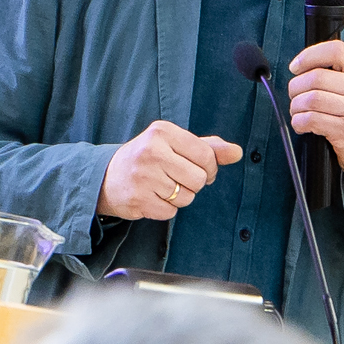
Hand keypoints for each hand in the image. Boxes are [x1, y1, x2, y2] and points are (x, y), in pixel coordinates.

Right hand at [99, 121, 243, 220]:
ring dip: (180, 197)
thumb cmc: (148, 158)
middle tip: (177, 178)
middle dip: (194, 184)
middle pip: (199, 179)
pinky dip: (166, 208)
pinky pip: (171, 212)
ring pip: (187, 197)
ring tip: (163, 187)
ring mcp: (143, 176)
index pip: (206, 155)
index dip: (210, 168)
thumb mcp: (175, 144)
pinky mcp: (138, 199)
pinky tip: (153, 197)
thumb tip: (237, 152)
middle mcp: (152, 151)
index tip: (200, 169)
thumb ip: (208, 147)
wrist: (106, 176)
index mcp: (162, 131)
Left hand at [288, 41, 343, 219]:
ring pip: (312, 98)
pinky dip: (299, 121)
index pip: (336, 51)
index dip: (310, 55)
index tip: (296, 66)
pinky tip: (302, 124)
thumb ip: (340, 73)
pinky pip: (312, 119)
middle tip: (294, 94)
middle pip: (317, 76)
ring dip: (296, 105)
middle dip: (296, 86)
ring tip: (298, 110)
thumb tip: (304, 65)